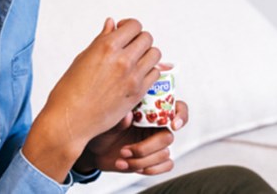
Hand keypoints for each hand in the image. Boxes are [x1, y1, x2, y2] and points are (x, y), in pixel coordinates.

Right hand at [23, 17, 161, 181]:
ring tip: (136, 60)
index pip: (134, 25)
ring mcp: (133, 77)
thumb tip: (111, 24)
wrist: (71, 119)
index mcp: (107, 47)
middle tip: (129, 46)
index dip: (129, 26)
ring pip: (155, 54)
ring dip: (147, 54)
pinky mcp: (138, 93)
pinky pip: (155, 74)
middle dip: (139, 39)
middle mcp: (123, 60)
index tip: (123, 32)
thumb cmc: (70, 90)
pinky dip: (149, 71)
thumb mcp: (83, 58)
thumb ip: (102, 39)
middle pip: (147, 38)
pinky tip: (137, 74)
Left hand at [74, 100, 188, 175]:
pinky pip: (166, 165)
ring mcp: (156, 143)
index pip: (176, 107)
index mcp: (149, 110)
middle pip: (167, 136)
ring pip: (163, 154)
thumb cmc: (103, 128)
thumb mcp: (107, 121)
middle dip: (146, 147)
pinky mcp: (155, 158)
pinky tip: (130, 166)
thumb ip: (119, 118)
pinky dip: (150, 169)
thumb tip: (129, 115)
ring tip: (121, 158)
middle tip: (125, 150)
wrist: (96, 148)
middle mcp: (156, 125)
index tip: (173, 125)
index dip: (181, 115)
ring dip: (141, 161)